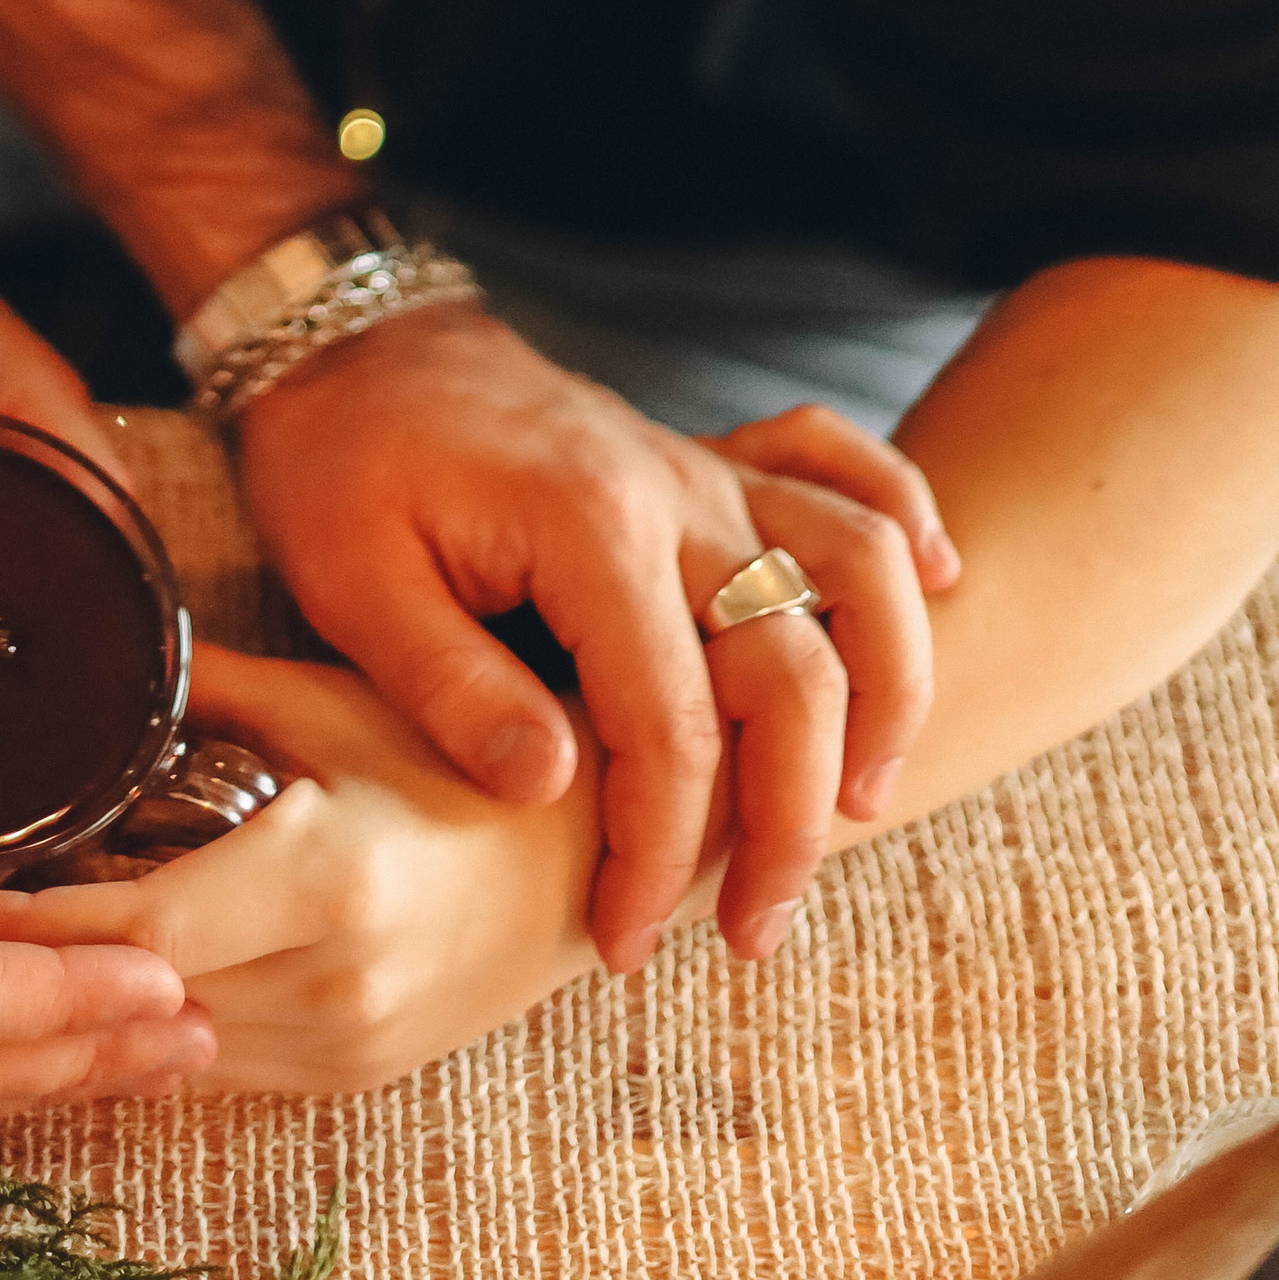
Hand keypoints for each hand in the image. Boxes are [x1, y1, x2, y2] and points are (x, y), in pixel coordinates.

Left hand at [0, 644, 598, 1095]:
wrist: (601, 860)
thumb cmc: (467, 759)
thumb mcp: (336, 702)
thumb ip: (207, 690)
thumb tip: (91, 650)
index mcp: (324, 883)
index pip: (135, 931)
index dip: (25, 926)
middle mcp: (332, 986)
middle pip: (130, 1003)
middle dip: (23, 974)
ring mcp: (345, 1047)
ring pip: (162, 1050)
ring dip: (75, 1009)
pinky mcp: (351, 1078)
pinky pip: (213, 1065)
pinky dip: (143, 1026)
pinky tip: (76, 985)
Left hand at [235, 317, 959, 972]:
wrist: (348, 342)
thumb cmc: (340, 465)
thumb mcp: (352, 584)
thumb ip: (452, 689)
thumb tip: (553, 789)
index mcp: (587, 527)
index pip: (670, 727)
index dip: (663, 853)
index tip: (627, 937)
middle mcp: (675, 492)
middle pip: (796, 668)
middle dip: (792, 821)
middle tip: (753, 932)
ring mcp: (704, 469)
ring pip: (860, 569)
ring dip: (889, 691)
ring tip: (864, 807)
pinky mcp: (709, 458)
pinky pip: (842, 465)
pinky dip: (904, 521)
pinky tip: (940, 586)